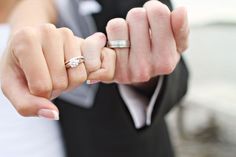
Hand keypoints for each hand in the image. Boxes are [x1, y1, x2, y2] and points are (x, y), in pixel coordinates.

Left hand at [0, 25, 114, 118]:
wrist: (29, 47)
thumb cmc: (19, 67)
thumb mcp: (12, 87)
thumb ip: (27, 105)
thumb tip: (54, 114)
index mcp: (26, 40)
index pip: (41, 85)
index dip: (39, 95)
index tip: (33, 85)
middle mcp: (48, 31)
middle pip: (61, 82)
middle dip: (54, 89)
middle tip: (46, 79)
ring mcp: (68, 34)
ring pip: (79, 76)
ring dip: (69, 84)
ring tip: (58, 74)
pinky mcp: (83, 40)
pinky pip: (92, 68)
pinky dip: (82, 77)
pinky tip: (70, 69)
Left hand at [106, 0, 188, 83]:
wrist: (139, 73)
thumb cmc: (158, 54)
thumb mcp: (176, 44)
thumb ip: (181, 28)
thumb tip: (181, 11)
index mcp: (165, 61)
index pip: (158, 13)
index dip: (154, 9)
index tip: (154, 19)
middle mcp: (145, 69)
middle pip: (136, 15)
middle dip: (138, 18)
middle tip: (140, 31)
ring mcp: (124, 70)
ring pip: (117, 25)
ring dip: (123, 26)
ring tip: (130, 38)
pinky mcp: (109, 70)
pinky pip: (101, 41)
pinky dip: (108, 36)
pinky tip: (117, 44)